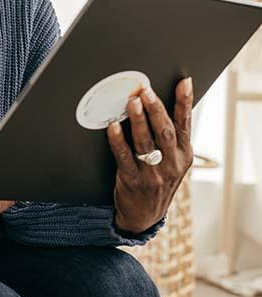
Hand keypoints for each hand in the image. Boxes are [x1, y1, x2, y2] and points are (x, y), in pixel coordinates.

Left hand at [106, 77, 194, 233]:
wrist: (144, 215)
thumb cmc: (157, 178)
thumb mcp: (173, 161)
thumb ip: (170, 136)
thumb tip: (161, 102)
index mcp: (184, 154)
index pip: (185, 124)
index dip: (185, 102)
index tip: (184, 81)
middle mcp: (172, 164)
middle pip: (165, 131)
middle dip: (156, 109)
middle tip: (146, 90)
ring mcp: (153, 174)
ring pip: (146, 142)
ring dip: (138, 120)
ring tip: (132, 101)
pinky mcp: (133, 181)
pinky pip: (124, 157)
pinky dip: (118, 141)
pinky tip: (112, 126)